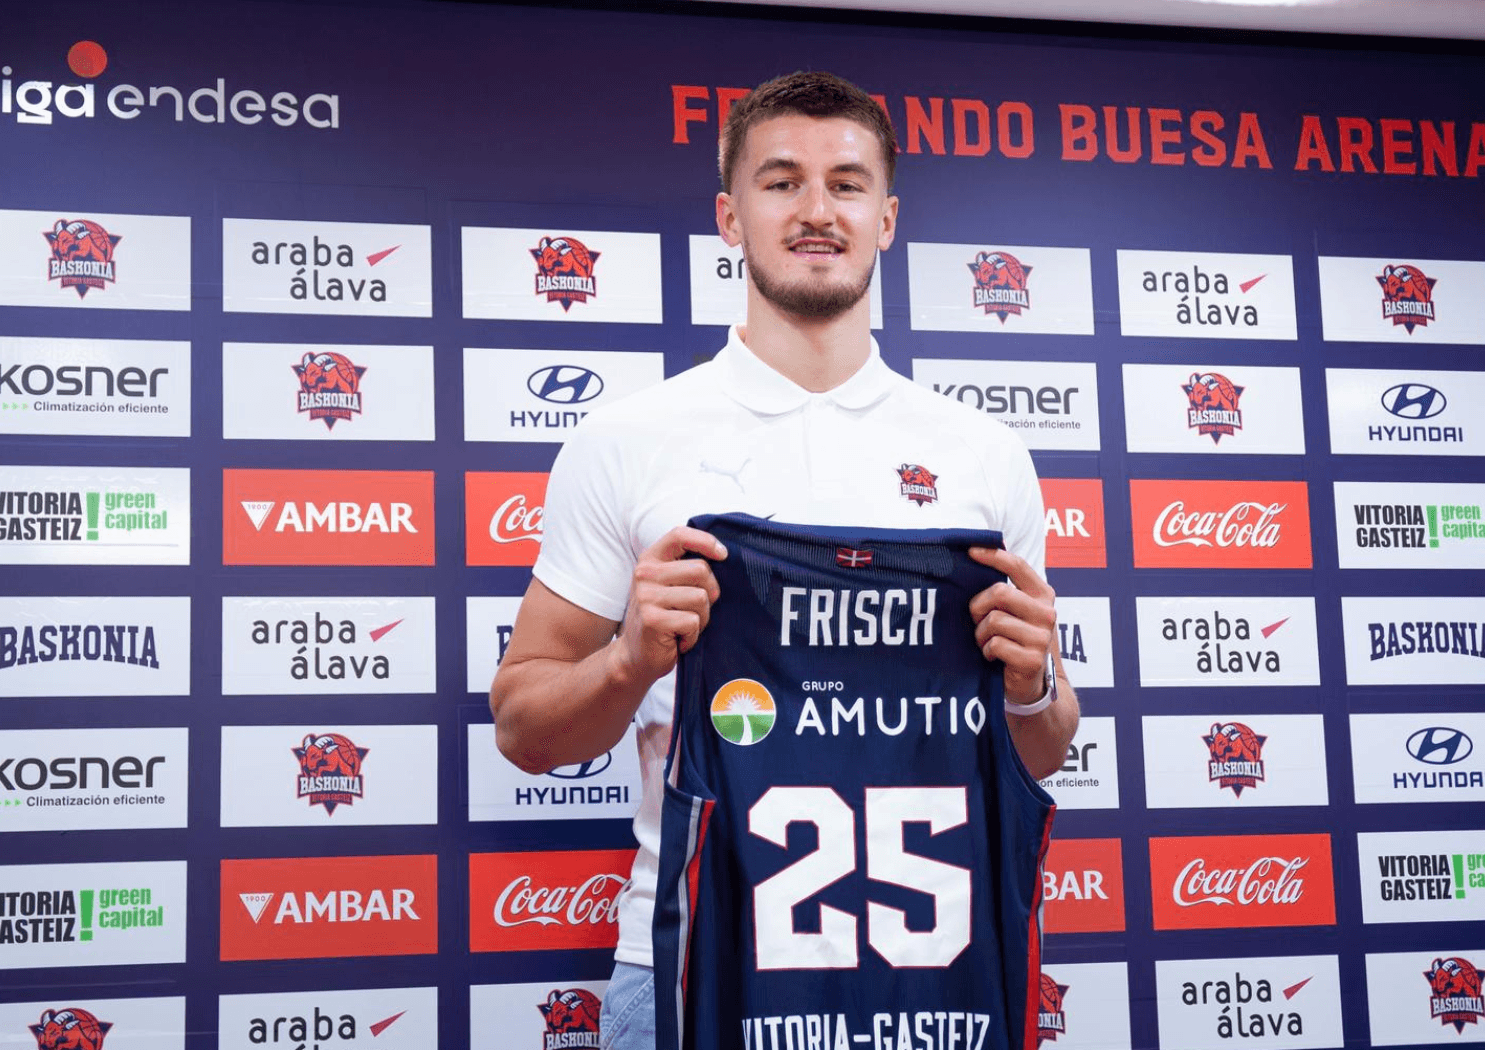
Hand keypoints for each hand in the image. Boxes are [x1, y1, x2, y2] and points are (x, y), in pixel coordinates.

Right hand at [610, 526, 727, 687]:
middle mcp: (644, 574)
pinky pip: (693, 621)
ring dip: (702, 617)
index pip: (680, 535)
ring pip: (700, 597)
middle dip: (710, 592)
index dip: (706, 541)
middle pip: (700, 569)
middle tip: (697, 609)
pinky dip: (693, 635)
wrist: (636, 656)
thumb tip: (723, 556)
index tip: (722, 555)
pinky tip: (679, 639)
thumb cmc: (662, 617)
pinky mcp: (652, 620)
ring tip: (686, 625)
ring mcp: (646, 596)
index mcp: (650, 559)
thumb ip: (686, 568)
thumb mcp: (669, 586)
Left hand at [967, 546, 1056, 705]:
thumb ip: (1003, 590)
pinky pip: (995, 644)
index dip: (993, 555)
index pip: (1018, 566)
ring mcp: (1042, 637)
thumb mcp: (1013, 611)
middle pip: (1000, 592)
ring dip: (981, 633)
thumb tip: (973, 556)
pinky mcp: (1032, 659)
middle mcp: (1047, 613)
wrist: (1030, 683)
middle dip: (979, 606)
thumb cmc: (1014, 640)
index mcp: (1042, 594)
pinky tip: (994, 656)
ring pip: (994, 620)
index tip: (970, 551)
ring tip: (987, 641)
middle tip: (977, 620)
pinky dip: (987, 651)